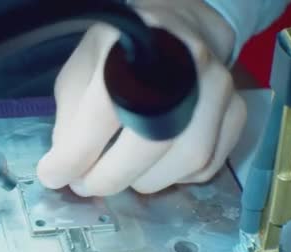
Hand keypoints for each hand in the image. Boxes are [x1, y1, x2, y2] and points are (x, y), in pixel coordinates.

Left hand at [37, 0, 246, 195]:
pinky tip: (153, 165)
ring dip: (143, 180)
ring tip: (118, 174)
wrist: (180, 27)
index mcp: (135, 48)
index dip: (75, 154)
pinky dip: (175, 177)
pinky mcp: (236, 111)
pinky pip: (207, 165)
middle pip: (150, 142)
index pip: (102, 113)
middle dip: (110, 176)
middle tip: (86, 184)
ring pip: (185, 160)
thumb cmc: (123, 51)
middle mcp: (186, 65)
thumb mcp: (84, 68)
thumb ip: (71, 115)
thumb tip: (67, 166)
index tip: (54, 176)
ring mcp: (218, 88)